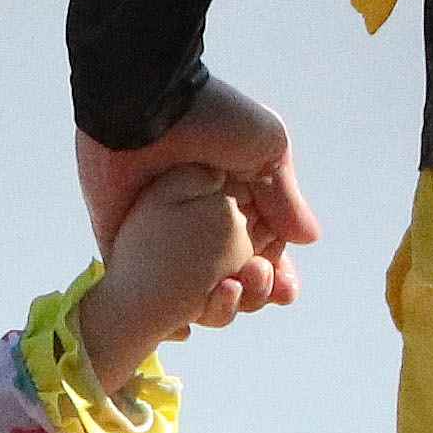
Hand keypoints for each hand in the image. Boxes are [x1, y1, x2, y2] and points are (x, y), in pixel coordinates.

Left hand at [75, 69, 321, 291]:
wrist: (147, 104)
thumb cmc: (212, 117)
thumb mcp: (266, 147)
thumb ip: (283, 195)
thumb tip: (308, 239)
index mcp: (237, 200)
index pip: (262, 252)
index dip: (278, 276)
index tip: (285, 289)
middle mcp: (201, 222)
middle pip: (232, 278)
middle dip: (253, 293)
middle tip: (257, 284)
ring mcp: (163, 237)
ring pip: (194, 293)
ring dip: (217, 307)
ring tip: (229, 292)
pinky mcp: (124, 244)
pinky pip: (143, 290)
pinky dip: (165, 313)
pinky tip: (185, 328)